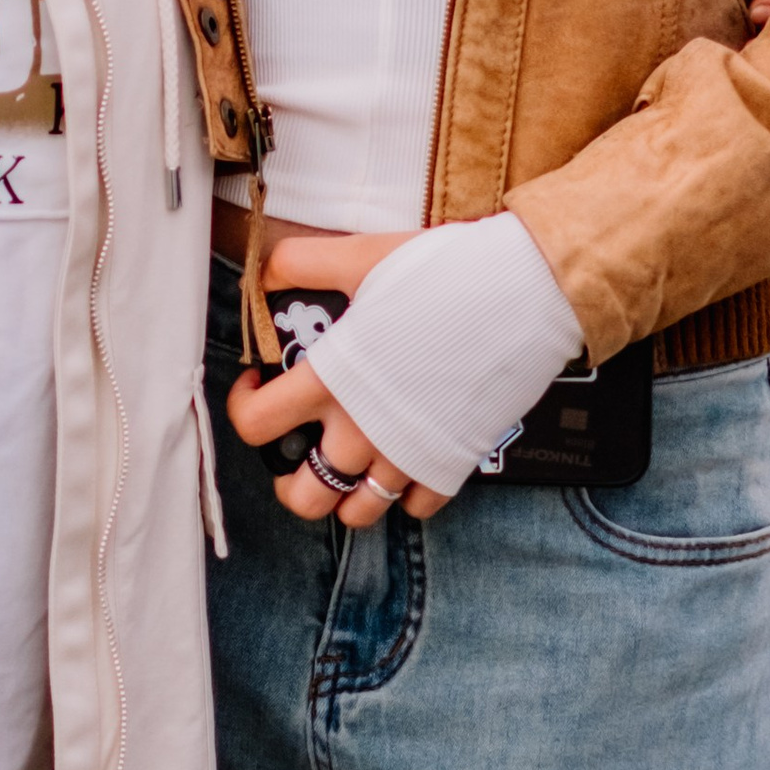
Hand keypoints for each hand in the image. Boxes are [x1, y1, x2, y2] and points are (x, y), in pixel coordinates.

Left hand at [226, 227, 455, 526]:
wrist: (526, 292)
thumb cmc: (446, 275)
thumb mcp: (363, 256)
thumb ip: (302, 262)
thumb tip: (264, 270)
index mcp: (332, 381)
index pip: (254, 426)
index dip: (242, 409)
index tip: (256, 387)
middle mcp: (363, 430)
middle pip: (301, 496)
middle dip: (288, 480)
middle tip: (296, 451)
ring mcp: (408, 454)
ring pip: (357, 512)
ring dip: (343, 495)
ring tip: (345, 465)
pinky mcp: (452, 463)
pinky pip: (417, 507)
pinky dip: (405, 493)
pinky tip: (403, 459)